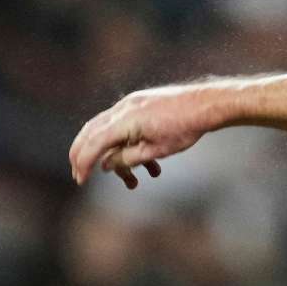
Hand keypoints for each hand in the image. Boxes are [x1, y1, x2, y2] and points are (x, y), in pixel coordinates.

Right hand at [69, 85, 217, 187]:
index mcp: (125, 120)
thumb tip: (105, 164)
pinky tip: (150, 167)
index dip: (83, 163)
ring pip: (109, 131)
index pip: (94, 143)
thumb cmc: (184, 128)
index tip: (80, 180)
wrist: (206, 104)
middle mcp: (123, 108)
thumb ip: (126, 159)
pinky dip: (128, 146)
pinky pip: (124, 126)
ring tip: (132, 182)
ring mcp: (130, 104)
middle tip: (80, 175)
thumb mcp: (154, 151)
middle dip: (84, 156)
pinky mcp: (140, 104)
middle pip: (91, 132)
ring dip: (116, 158)